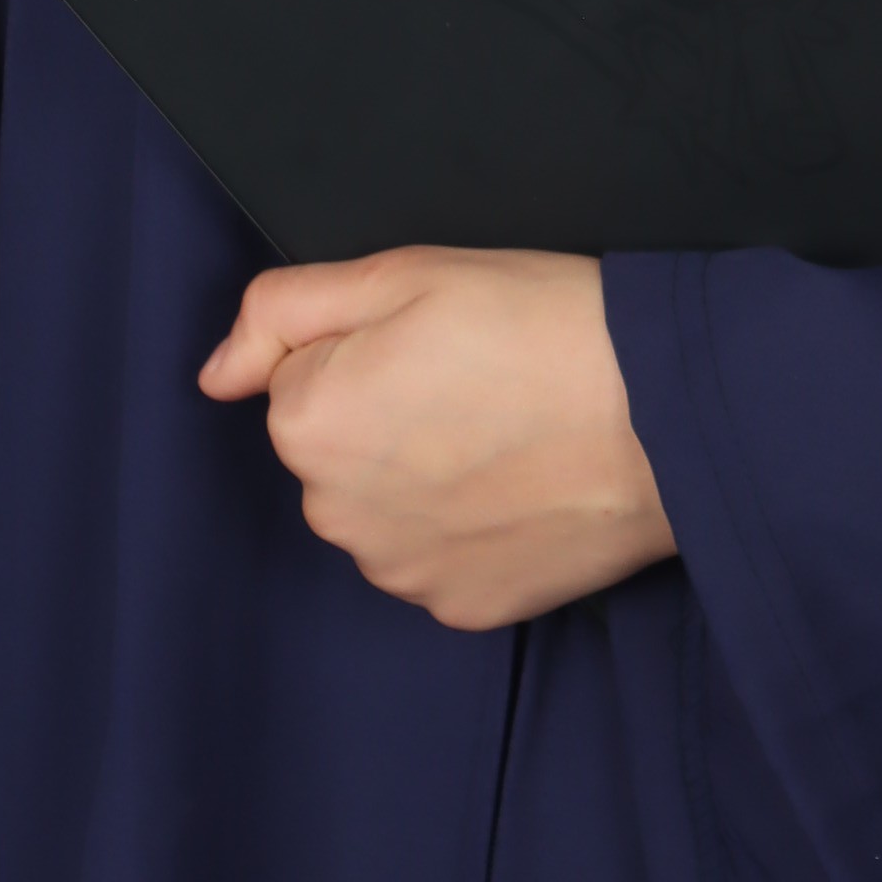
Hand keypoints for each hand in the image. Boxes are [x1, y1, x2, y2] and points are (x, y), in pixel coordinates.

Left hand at [200, 248, 675, 629]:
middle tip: (478, 384)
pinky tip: (524, 488)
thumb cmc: (540, 326)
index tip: (439, 342)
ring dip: (426, 479)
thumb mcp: (403, 272)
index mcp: (308, 423)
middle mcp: (335, 514)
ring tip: (510, 434)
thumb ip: (283, 312)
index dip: (371, 349)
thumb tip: (216, 374)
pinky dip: (472, 530)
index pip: (305, 378)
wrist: (664, 413)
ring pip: (387, 510)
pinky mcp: (461, 610)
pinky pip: (440, 562)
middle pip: (339, 452)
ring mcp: (400, 572)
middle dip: (388, 418)